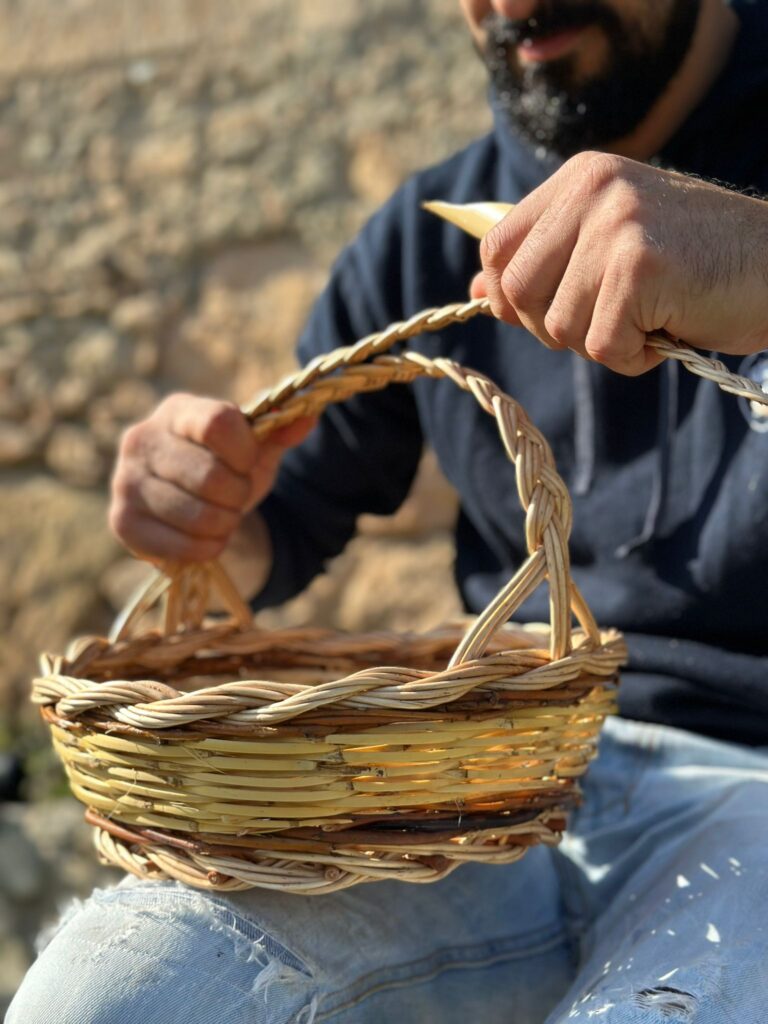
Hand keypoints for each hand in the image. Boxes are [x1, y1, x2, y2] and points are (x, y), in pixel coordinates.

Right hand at [110, 393, 313, 562]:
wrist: (192, 509)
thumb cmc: (226, 471)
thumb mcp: (255, 451)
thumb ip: (279, 433)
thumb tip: (308, 418)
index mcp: (178, 411)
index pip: (217, 424)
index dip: (244, 452)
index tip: (248, 464)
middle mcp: (141, 439)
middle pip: (209, 476)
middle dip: (237, 496)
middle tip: (235, 498)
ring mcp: (126, 480)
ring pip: (196, 515)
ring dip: (224, 525)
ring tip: (222, 518)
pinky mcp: (122, 521)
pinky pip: (179, 546)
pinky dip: (205, 548)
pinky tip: (206, 538)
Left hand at [472, 151, 767, 374]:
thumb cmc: (696, 263)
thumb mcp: (611, 246)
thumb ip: (545, 262)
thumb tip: (479, 292)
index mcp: (580, 178)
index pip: (497, 249)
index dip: (512, 295)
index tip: (552, 307)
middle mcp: (592, 191)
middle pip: (518, 294)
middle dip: (556, 326)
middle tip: (611, 317)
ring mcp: (617, 225)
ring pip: (558, 327)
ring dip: (602, 342)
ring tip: (650, 315)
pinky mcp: (640, 268)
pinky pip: (601, 345)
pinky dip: (632, 357)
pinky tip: (667, 329)